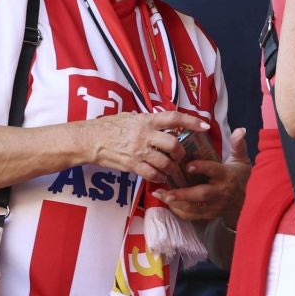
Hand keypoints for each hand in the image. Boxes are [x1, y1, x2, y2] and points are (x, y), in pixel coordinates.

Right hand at [82, 111, 204, 184]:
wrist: (90, 140)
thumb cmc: (107, 127)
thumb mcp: (128, 117)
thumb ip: (145, 120)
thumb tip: (159, 120)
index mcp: (146, 120)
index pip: (174, 118)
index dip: (192, 121)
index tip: (205, 126)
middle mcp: (145, 134)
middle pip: (174, 144)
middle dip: (181, 153)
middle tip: (181, 157)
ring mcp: (139, 151)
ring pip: (165, 163)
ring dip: (173, 169)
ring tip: (173, 171)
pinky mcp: (132, 165)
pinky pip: (152, 174)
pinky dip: (160, 177)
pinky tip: (160, 177)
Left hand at [158, 129, 249, 222]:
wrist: (247, 202)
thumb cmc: (239, 177)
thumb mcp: (241, 160)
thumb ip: (238, 145)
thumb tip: (240, 129)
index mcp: (226, 176)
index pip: (214, 171)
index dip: (202, 168)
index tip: (188, 165)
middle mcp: (220, 192)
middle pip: (202, 194)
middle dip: (184, 194)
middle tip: (167, 191)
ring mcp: (215, 206)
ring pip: (195, 208)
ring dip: (177, 203)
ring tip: (161, 195)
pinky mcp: (209, 214)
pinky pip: (193, 216)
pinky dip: (180, 211)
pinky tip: (168, 203)